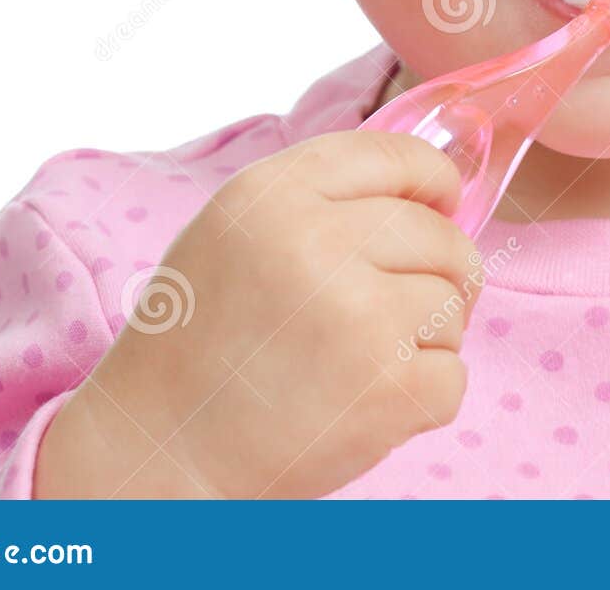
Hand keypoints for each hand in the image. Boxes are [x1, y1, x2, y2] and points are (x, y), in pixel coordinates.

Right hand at [34, 130, 482, 498]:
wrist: (156, 454)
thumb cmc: (197, 342)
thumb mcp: (235, 232)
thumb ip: (321, 197)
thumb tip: (431, 192)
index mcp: (275, 192)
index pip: (398, 155)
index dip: (435, 180)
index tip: (443, 204)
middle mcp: (317, 241)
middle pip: (441, 235)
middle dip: (440, 272)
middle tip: (396, 312)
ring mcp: (357, 314)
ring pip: (453, 304)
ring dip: (427, 338)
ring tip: (363, 362)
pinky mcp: (385, 387)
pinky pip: (453, 375)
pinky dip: (422, 398)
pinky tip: (366, 405)